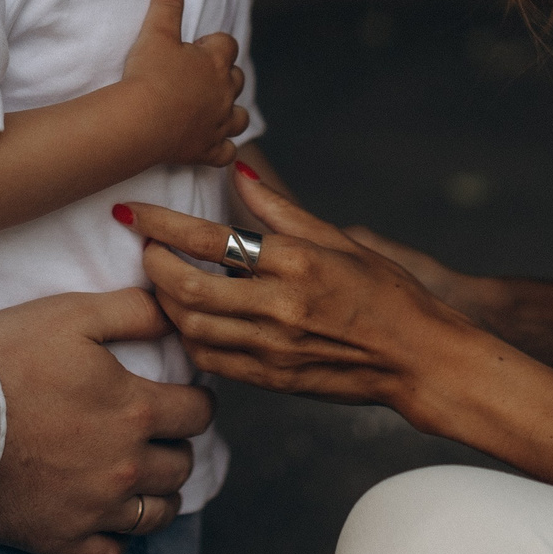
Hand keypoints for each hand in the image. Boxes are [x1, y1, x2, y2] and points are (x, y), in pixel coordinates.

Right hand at [0, 288, 214, 553]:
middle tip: (161, 435)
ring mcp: (96, 510)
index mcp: (134, 410)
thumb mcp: (68, 316)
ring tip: (143, 477)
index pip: (198, 413)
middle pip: (182, 466)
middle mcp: (126, 466)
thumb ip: (130, 310)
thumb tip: (174, 310)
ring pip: (157, 515)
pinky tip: (105, 519)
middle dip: (177, 446)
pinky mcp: (63, 541)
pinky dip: (115, 539)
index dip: (197, 401)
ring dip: (158, 494)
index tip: (187, 398)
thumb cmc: (4, 365)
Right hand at [118, 0, 246, 169]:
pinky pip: (226, 153)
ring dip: (231, 111)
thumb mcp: (156, 32)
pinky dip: (224, 149)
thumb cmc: (148, 75)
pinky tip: (214, 146)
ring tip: (212, 108)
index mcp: (215, 62)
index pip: (226, 44)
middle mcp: (224, 93)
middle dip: (223, 75)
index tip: (194, 47)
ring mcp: (219, 124)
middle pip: (236, 78)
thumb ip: (167, 4)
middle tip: (195, 76)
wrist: (140, 122)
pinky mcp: (208, 151)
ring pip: (239, 117)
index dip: (212, 43)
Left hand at [124, 167, 484, 420]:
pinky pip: (211, 360)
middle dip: (153, 264)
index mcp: (297, 263)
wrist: (420, 360)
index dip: (161, 224)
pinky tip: (189, 319)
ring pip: (191, 327)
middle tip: (144, 247)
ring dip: (165, 302)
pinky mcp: (273, 380)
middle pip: (187, 288)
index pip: (210, 239)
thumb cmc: (388, 294)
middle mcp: (280, 307)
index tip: (132, 211)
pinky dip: (189, 337)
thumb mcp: (341, 241)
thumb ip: (282, 211)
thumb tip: (239, 173)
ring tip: (161, 281)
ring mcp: (274, 348)